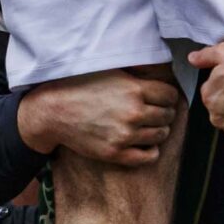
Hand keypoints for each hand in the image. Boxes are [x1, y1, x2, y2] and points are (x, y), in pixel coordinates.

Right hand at [17, 68, 182, 165]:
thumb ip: (136, 74)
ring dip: (158, 130)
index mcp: (134, 90)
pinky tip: (143, 142)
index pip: (170, 96)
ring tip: (147, 125)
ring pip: (161, 135)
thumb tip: (159, 68)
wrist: (53, 111)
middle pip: (168, 116)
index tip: (161, 98)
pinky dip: (151, 150)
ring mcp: (125, 135)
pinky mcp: (116, 153)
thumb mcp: (110, 72)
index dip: (167, 96)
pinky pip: (148, 156)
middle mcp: (134, 113)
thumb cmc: (80, 86)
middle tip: (155, 111)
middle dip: (164, 112)